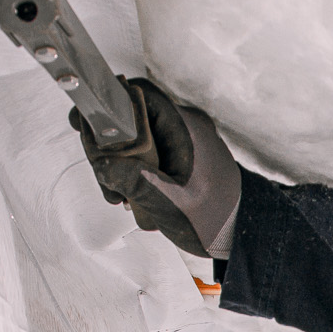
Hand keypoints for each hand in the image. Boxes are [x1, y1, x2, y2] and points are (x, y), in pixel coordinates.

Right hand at [71, 77, 240, 258]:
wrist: (246, 236)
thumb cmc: (220, 220)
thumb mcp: (170, 203)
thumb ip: (134, 181)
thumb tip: (103, 164)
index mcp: (185, 127)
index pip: (138, 95)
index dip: (108, 104)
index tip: (86, 122)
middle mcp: (185, 128)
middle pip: (132, 119)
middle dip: (111, 149)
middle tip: (106, 179)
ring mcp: (185, 143)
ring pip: (138, 141)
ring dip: (122, 167)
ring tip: (121, 196)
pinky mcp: (183, 159)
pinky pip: (150, 156)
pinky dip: (137, 174)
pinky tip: (134, 198)